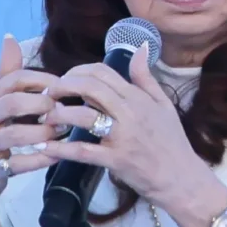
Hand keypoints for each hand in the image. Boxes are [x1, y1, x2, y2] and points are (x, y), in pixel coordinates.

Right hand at [0, 34, 62, 205]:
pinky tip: (58, 154)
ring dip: (45, 133)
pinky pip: (20, 163)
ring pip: (16, 134)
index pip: (14, 79)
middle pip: (13, 102)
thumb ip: (6, 73)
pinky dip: (42, 159)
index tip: (63, 86)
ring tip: (63, 132)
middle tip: (62, 110)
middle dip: (42, 104)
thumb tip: (10, 37)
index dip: (42, 80)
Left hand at [39, 42, 210, 208]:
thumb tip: (141, 47)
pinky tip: (46, 147)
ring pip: (83, 116)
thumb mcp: (163, 104)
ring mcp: (122, 136)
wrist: (181, 178)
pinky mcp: (116, 160)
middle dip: (63, 86)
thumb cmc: (171, 141)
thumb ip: (146, 77)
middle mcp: (130, 112)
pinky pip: (83, 151)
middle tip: (48, 95)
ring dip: (58, 115)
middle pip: (90, 87)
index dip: (77, 71)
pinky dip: (62, 148)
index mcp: (138, 97)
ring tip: (46, 119)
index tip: (65, 80)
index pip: (102, 72)